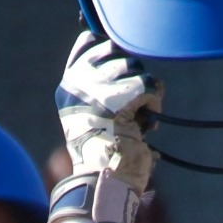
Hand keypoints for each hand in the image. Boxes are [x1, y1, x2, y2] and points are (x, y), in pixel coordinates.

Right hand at [56, 31, 163, 193]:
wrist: (105, 179)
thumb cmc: (107, 152)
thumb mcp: (97, 114)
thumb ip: (106, 85)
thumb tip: (131, 59)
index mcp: (69, 86)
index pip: (89, 42)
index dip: (112, 54)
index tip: (120, 82)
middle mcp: (78, 83)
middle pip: (117, 52)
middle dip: (132, 77)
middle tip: (129, 107)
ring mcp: (96, 89)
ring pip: (136, 68)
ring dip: (144, 93)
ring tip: (135, 120)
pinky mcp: (118, 98)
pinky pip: (149, 86)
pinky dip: (154, 104)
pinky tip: (144, 124)